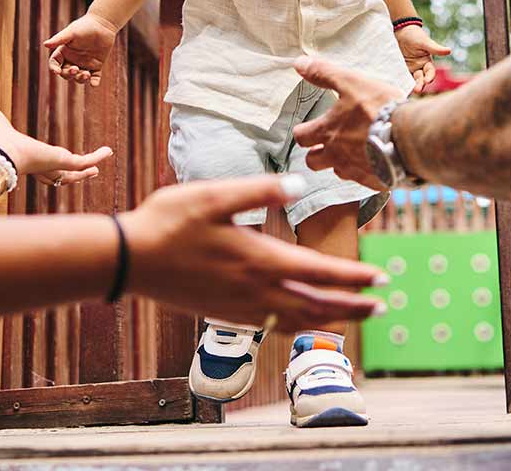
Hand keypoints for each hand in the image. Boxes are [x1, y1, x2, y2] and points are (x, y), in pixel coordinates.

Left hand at [0, 80, 112, 185]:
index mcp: (21, 156)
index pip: (38, 164)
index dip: (48, 164)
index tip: (57, 158)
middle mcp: (37, 166)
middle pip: (58, 176)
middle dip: (71, 175)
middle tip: (84, 170)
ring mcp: (50, 166)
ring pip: (72, 174)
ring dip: (86, 172)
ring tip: (98, 169)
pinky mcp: (60, 162)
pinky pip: (81, 162)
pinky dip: (95, 157)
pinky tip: (107, 151)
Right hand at [43, 13, 118, 86]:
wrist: (103, 24)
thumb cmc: (85, 26)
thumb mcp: (71, 32)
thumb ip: (59, 39)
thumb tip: (45, 44)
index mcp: (64, 52)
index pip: (55, 63)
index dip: (54, 68)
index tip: (57, 71)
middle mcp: (73, 59)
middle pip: (66, 73)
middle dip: (68, 74)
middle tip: (75, 69)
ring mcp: (84, 64)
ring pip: (79, 78)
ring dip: (80, 79)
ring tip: (86, 74)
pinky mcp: (96, 66)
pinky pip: (94, 78)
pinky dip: (94, 82)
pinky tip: (94, 84)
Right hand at [120, 176, 386, 331]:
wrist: (129, 259)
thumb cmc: (169, 221)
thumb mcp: (215, 194)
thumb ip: (259, 191)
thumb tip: (299, 184)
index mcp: (259, 259)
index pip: (319, 272)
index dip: (353, 277)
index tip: (381, 279)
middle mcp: (255, 291)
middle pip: (316, 305)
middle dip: (352, 306)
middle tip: (382, 307)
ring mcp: (239, 308)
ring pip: (295, 320)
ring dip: (328, 318)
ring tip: (351, 316)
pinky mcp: (224, 315)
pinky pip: (272, 326)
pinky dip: (296, 325)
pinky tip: (298, 320)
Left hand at [289, 56, 405, 189]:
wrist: (411, 136)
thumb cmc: (380, 108)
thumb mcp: (351, 82)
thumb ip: (324, 74)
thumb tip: (298, 64)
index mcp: (328, 133)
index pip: (301, 137)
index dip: (302, 131)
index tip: (307, 128)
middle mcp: (337, 156)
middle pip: (313, 162)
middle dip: (316, 153)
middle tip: (325, 144)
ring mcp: (356, 171)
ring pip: (339, 171)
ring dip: (341, 162)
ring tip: (352, 151)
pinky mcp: (375, 181)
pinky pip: (363, 179)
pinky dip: (365, 170)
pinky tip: (375, 160)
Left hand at [395, 25, 452, 92]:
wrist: (400, 30)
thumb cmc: (415, 34)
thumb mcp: (424, 42)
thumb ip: (435, 48)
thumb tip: (449, 50)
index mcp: (427, 62)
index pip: (430, 72)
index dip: (430, 77)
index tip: (427, 81)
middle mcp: (419, 67)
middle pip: (421, 78)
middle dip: (420, 84)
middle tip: (417, 90)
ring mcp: (409, 68)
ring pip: (412, 80)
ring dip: (411, 85)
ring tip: (409, 91)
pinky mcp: (401, 68)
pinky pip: (402, 76)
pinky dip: (402, 82)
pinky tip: (399, 86)